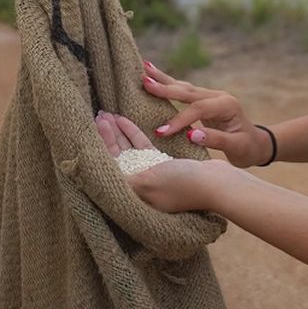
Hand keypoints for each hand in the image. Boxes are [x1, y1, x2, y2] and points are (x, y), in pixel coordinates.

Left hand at [93, 110, 240, 212]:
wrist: (218, 185)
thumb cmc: (184, 185)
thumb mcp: (148, 182)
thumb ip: (121, 177)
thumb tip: (91, 175)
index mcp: (133, 194)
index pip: (107, 167)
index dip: (97, 147)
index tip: (89, 128)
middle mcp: (139, 186)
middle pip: (115, 158)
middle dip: (105, 137)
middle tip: (96, 115)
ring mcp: (151, 176)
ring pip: (127, 150)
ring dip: (116, 132)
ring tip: (105, 114)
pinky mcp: (164, 166)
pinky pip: (142, 147)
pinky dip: (132, 134)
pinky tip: (124, 120)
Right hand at [141, 61, 272, 167]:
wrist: (256, 144)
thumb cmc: (247, 148)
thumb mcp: (237, 147)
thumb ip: (216, 140)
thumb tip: (191, 134)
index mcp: (226, 105)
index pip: (198, 109)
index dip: (179, 120)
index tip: (161, 132)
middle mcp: (217, 96)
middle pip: (188, 91)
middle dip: (165, 88)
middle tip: (144, 82)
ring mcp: (210, 96)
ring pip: (184, 87)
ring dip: (164, 80)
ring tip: (144, 68)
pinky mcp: (203, 100)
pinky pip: (183, 92)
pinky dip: (168, 85)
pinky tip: (155, 77)